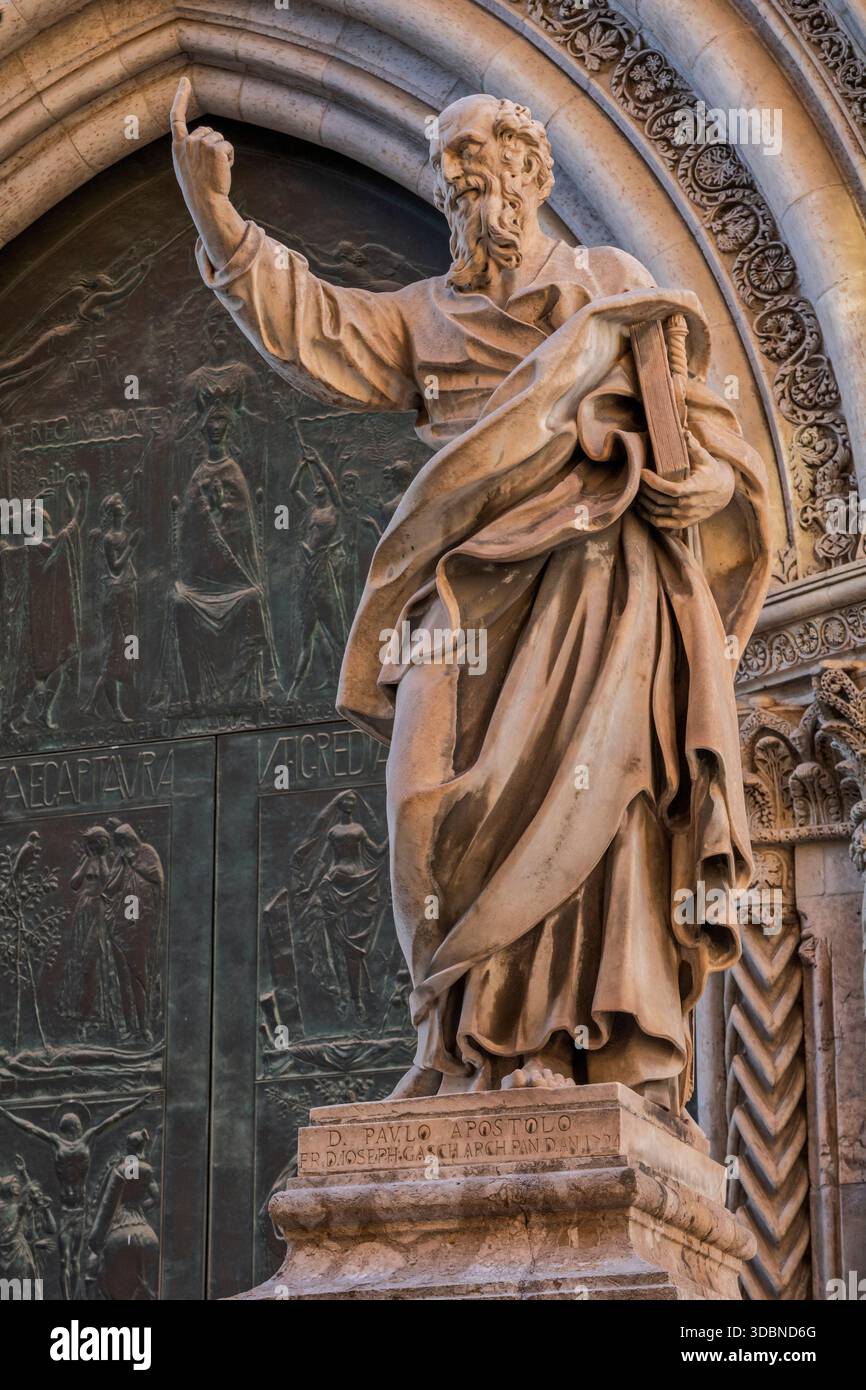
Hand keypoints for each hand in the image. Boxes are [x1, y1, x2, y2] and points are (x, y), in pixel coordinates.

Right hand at [171, 77, 233, 215]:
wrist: (206, 203)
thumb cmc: (198, 189)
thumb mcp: (186, 167)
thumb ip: (188, 150)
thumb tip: (201, 140)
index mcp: (177, 146)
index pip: (177, 117)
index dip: (181, 97)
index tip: (185, 81)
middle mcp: (187, 142)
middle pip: (208, 131)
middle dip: (214, 145)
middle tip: (210, 168)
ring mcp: (200, 144)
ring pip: (219, 138)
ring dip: (222, 153)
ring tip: (215, 171)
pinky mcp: (214, 149)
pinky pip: (228, 146)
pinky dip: (230, 158)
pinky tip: (223, 170)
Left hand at [635, 431, 734, 529]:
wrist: (724, 493)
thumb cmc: (711, 472)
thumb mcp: (705, 458)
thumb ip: (694, 446)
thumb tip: (684, 431)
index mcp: (694, 488)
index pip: (670, 489)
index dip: (653, 482)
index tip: (642, 473)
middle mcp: (689, 505)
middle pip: (659, 501)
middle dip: (644, 491)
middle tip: (636, 481)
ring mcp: (686, 516)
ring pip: (657, 513)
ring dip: (644, 503)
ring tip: (636, 493)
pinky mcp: (683, 523)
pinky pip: (661, 524)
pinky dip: (649, 517)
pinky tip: (641, 508)